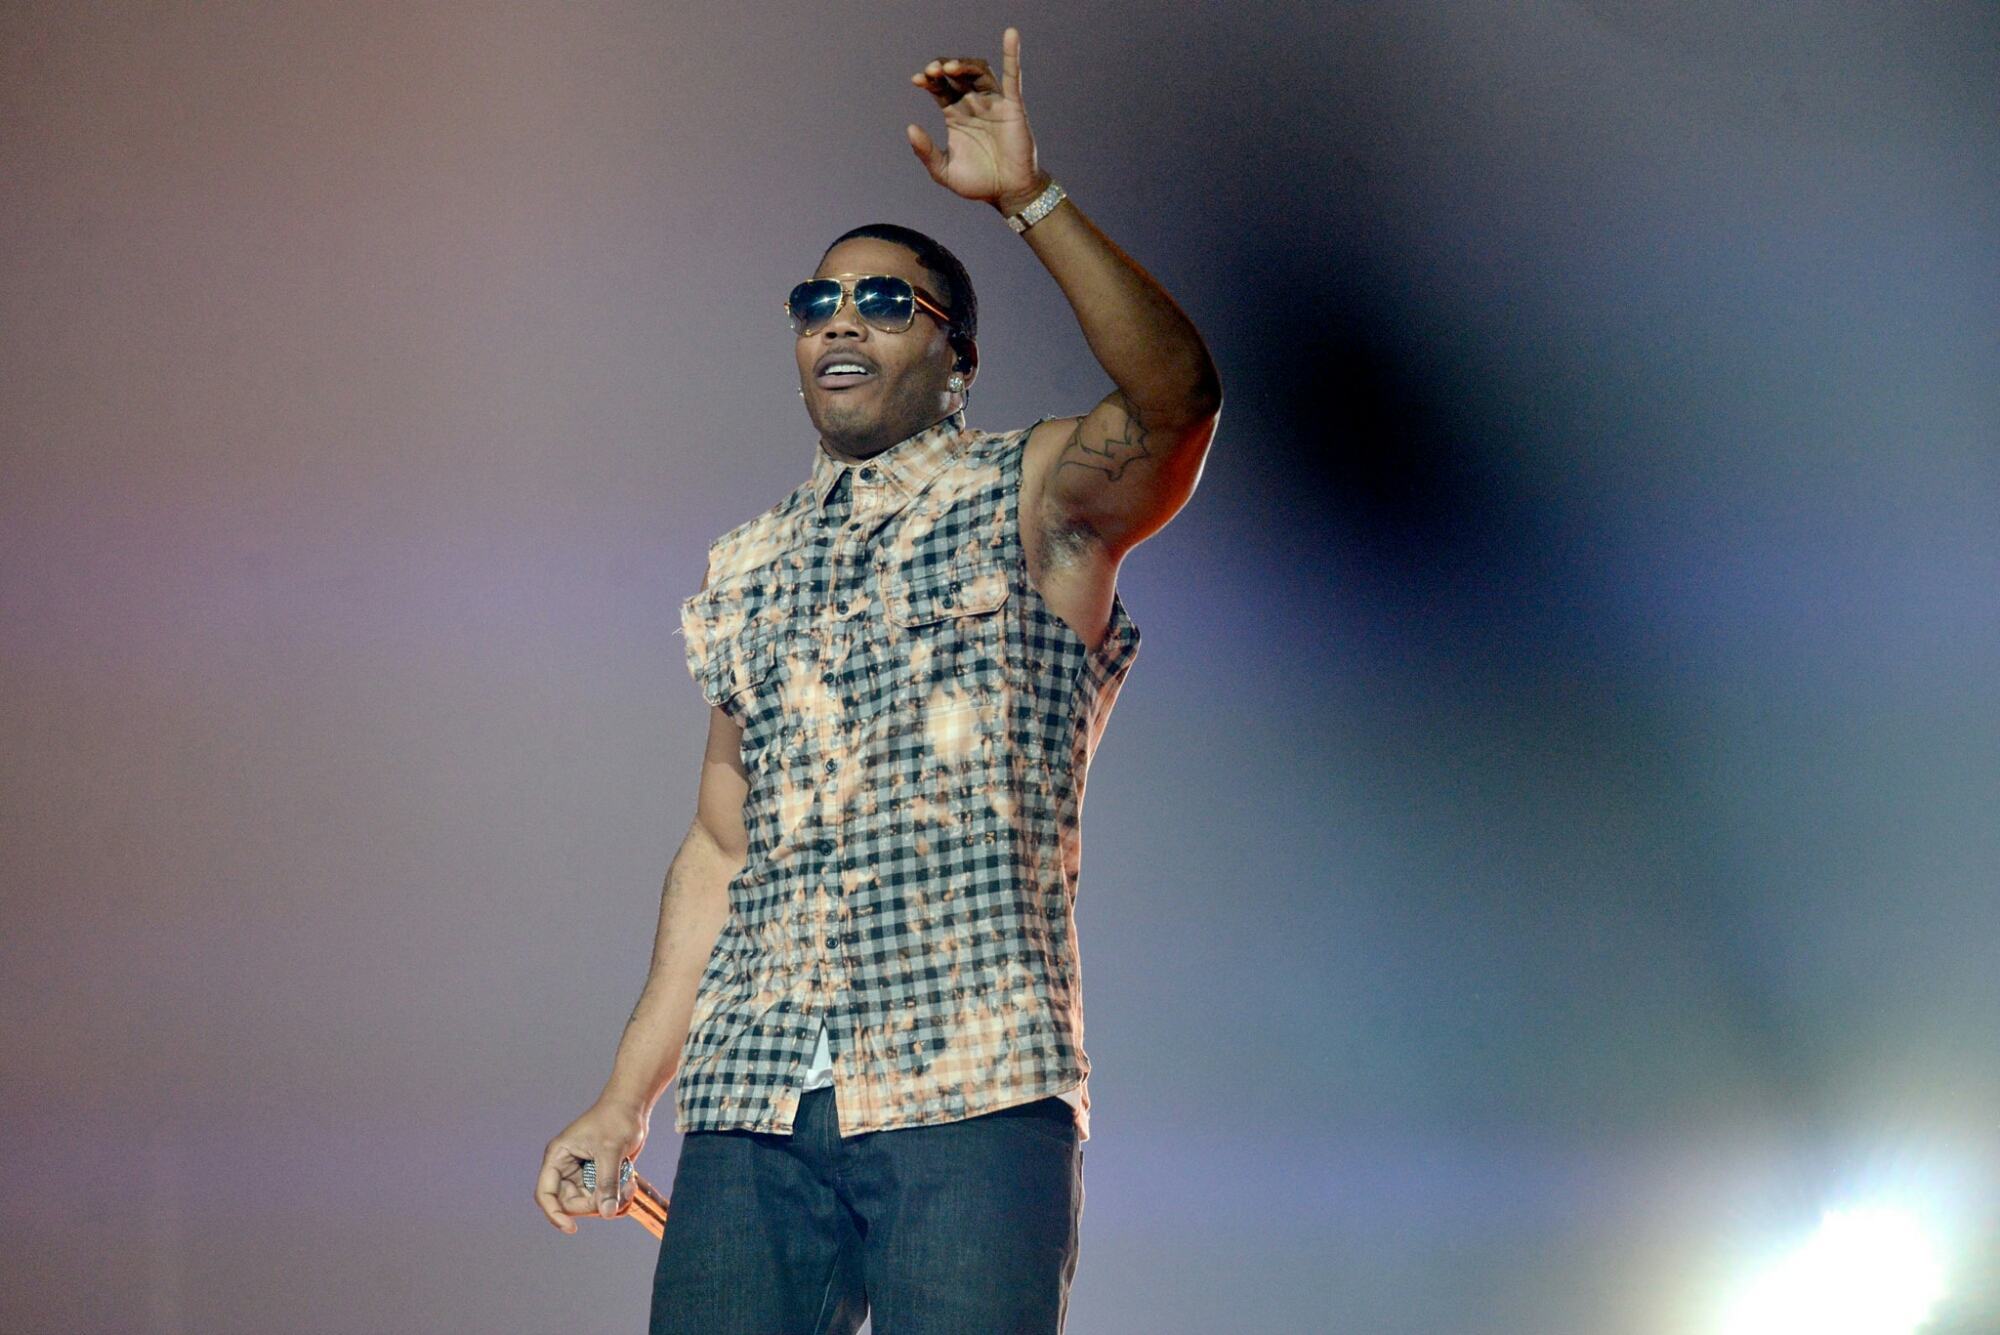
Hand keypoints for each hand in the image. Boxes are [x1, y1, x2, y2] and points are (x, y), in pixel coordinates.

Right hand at [535, 1099, 647, 1234]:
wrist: (633, 1107)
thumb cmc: (616, 1119)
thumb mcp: (611, 1151)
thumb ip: (607, 1182)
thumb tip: (607, 1212)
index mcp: (558, 1157)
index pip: (546, 1194)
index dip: (554, 1214)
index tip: (571, 1228)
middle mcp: (567, 1168)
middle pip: (572, 1204)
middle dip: (595, 1204)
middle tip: (619, 1193)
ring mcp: (583, 1174)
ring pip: (591, 1204)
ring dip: (611, 1201)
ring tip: (629, 1183)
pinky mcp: (599, 1177)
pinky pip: (604, 1199)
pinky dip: (618, 1197)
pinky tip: (631, 1182)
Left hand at [906, 27, 1049, 215]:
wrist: (1007, 194)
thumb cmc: (978, 183)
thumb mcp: (944, 171)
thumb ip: (926, 152)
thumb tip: (910, 128)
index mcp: (955, 114)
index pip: (940, 87)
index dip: (928, 79)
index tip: (917, 80)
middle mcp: (973, 103)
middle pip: (958, 74)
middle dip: (943, 68)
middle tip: (931, 71)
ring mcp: (993, 102)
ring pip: (979, 72)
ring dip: (965, 65)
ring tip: (950, 68)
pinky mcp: (1013, 106)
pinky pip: (1013, 77)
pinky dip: (1012, 55)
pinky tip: (1010, 36)